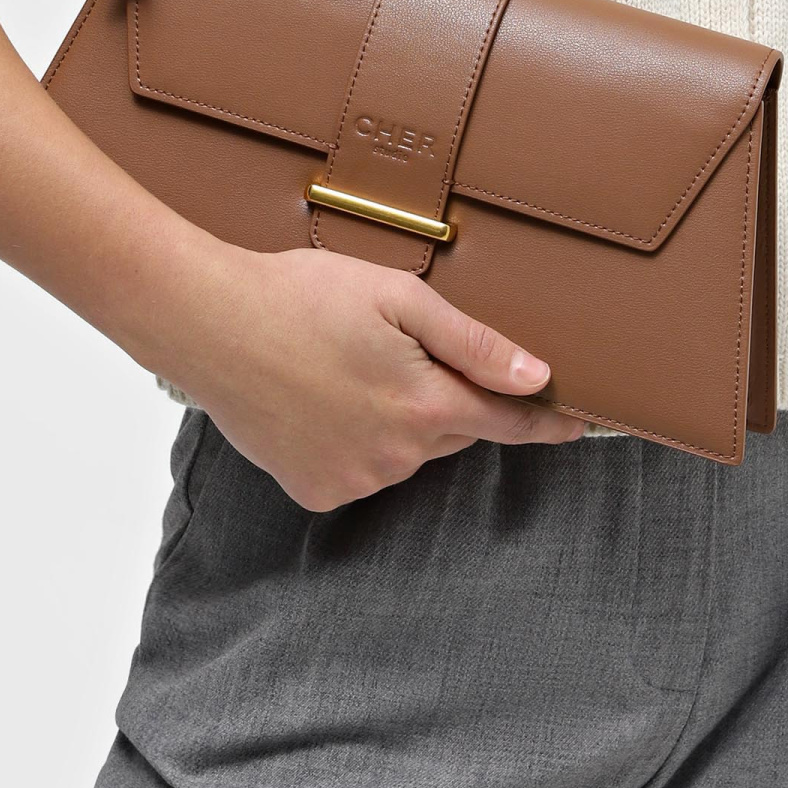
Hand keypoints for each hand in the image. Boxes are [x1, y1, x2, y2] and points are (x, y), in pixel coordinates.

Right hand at [173, 241, 587, 508]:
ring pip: (406, 451)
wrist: (209, 324)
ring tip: (348, 366)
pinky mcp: (315, 491)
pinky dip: (356, 441)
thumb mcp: (400, 298)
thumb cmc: (302, 295)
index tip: (578, 428)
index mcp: (424, 405)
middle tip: (404, 350)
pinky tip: (323, 399)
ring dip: (399, 418)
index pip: (507, 423)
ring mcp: (353, 480)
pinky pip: (361, 469)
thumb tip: (536, 377)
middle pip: (452, 430)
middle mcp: (395, 456)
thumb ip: (473, 342)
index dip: (546, 423)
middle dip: (448, 398)